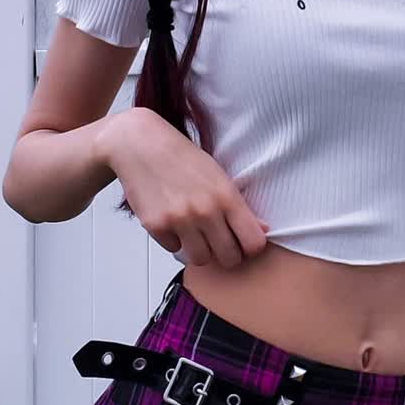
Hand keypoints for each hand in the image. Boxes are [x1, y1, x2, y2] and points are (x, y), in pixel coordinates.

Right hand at [99, 109, 269, 271]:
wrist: (141, 144)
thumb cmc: (182, 157)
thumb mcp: (218, 175)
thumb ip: (240, 206)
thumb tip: (263, 231)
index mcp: (227, 196)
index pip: (253, 243)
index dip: (250, 247)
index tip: (242, 241)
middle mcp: (205, 211)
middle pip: (229, 258)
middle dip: (226, 254)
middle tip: (219, 241)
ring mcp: (179, 220)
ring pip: (201, 259)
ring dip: (199, 250)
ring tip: (195, 233)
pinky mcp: (156, 226)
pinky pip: (173, 249)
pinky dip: (174, 240)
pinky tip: (172, 220)